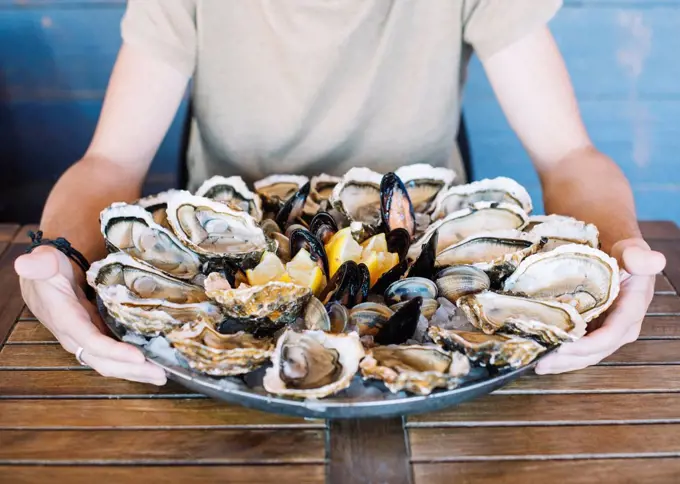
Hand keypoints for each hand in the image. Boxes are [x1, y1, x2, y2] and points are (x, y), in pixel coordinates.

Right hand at [14, 246, 166, 384]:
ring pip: (110, 362)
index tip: (139, 357)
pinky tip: (151, 362)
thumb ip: (39, 264)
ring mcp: (86, 337)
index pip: (90, 341)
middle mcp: (75, 335)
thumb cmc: (46, 269)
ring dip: (135, 370)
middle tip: (161, 375)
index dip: (114, 352)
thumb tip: (26, 264)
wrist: (40, 279)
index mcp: (65, 319)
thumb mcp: (43, 262)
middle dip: (132, 370)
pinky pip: (113, 354)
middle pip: (104, 361)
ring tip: (161, 375)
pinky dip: (131, 361)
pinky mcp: (95, 334)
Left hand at [535, 238, 665, 373]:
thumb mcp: (632, 252)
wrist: (618, 256)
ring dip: (562, 363)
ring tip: (538, 366)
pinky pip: (578, 348)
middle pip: (594, 351)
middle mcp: (620, 328)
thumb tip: (653, 259)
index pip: (610, 335)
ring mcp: (604, 331)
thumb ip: (638, 256)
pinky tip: (542, 356)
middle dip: (568, 360)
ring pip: (585, 355)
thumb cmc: (625, 255)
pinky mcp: (592, 331)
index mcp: (631, 311)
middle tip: (541, 363)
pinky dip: (561, 355)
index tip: (563, 348)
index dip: (587, 345)